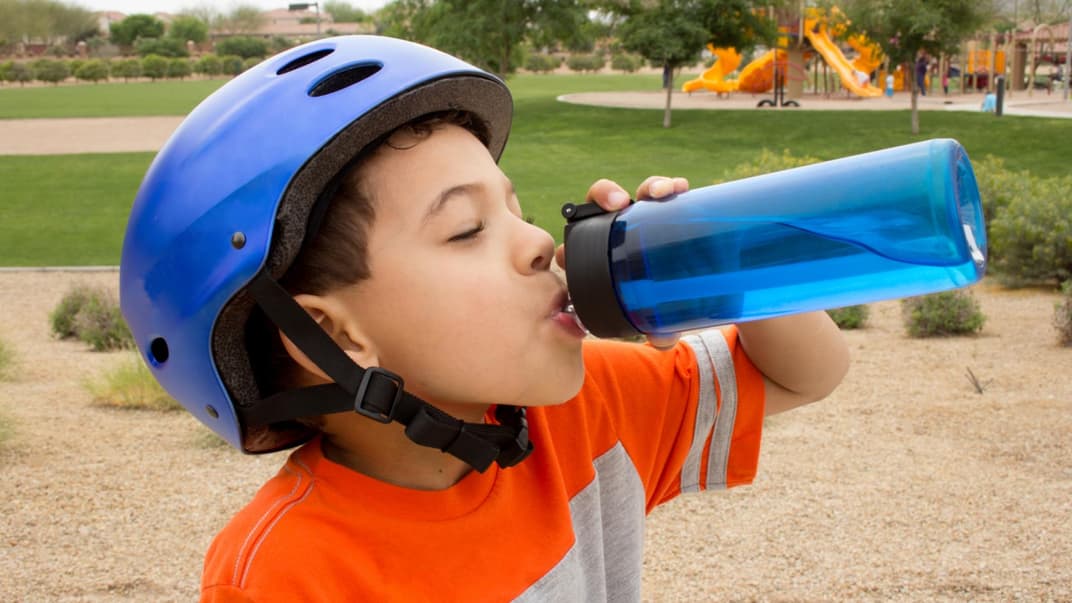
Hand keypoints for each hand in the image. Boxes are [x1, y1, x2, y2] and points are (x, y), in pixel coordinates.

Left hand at [554, 176, 688, 349]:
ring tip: (660, 194)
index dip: (569, 248)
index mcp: (606, 258)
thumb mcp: (660, 316)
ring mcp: (647, 218)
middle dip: (604, 196)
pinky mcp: (672, 211)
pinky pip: (667, 192)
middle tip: (618, 204)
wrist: (704, 288)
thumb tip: (661, 339)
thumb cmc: (667, 302)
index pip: (576, 248)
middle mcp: (624, 232)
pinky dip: (670, 186)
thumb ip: (658, 326)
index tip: (571, 253)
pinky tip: (680, 188)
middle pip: (603, 205)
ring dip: (645, 187)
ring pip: (638, 193)